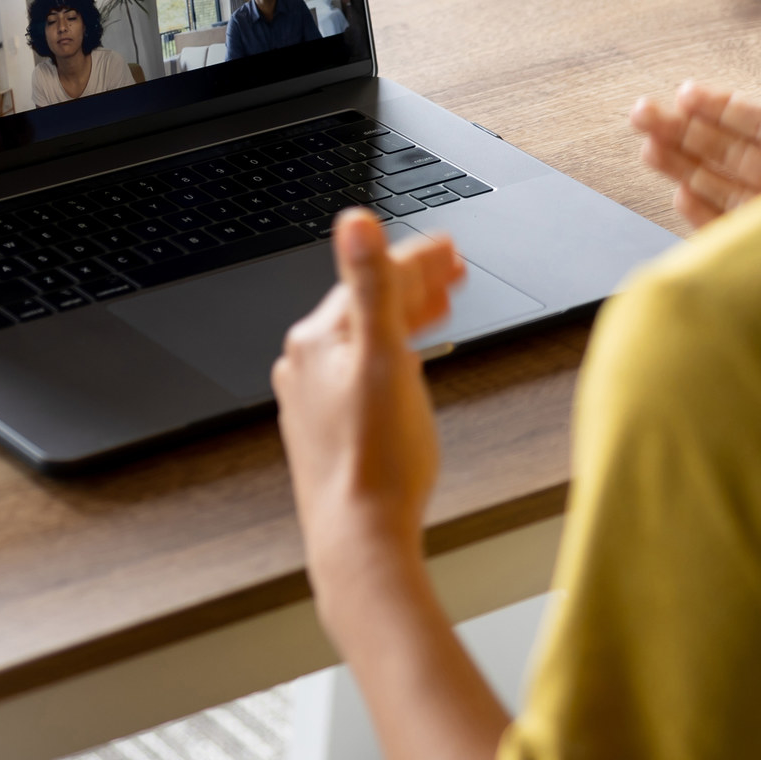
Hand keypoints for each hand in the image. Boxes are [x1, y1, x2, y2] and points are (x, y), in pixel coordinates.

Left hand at [274, 210, 463, 558]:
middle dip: (414, 283)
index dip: (418, 259)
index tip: (451, 248)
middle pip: (367, 305)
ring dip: (406, 316)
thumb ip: (373, 285)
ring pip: (365, 338)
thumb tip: (354, 220)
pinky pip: (362, 371)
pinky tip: (411, 363)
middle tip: (456, 270)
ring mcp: (313, 396)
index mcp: (316, 339)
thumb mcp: (385, 358)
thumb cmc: (378, 460)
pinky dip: (392, 354)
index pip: (372, 278)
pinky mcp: (327, 426)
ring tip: (443, 305)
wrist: (360, 539)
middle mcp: (305, 363)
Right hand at [629, 81, 760, 226]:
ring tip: (647, 145)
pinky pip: (734, 234)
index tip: (689, 93)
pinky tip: (680, 195)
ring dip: (685, 166)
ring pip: (728, 190)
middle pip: (737, 155)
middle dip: (687, 131)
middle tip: (643, 112)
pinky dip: (705, 216)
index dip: (728, 109)